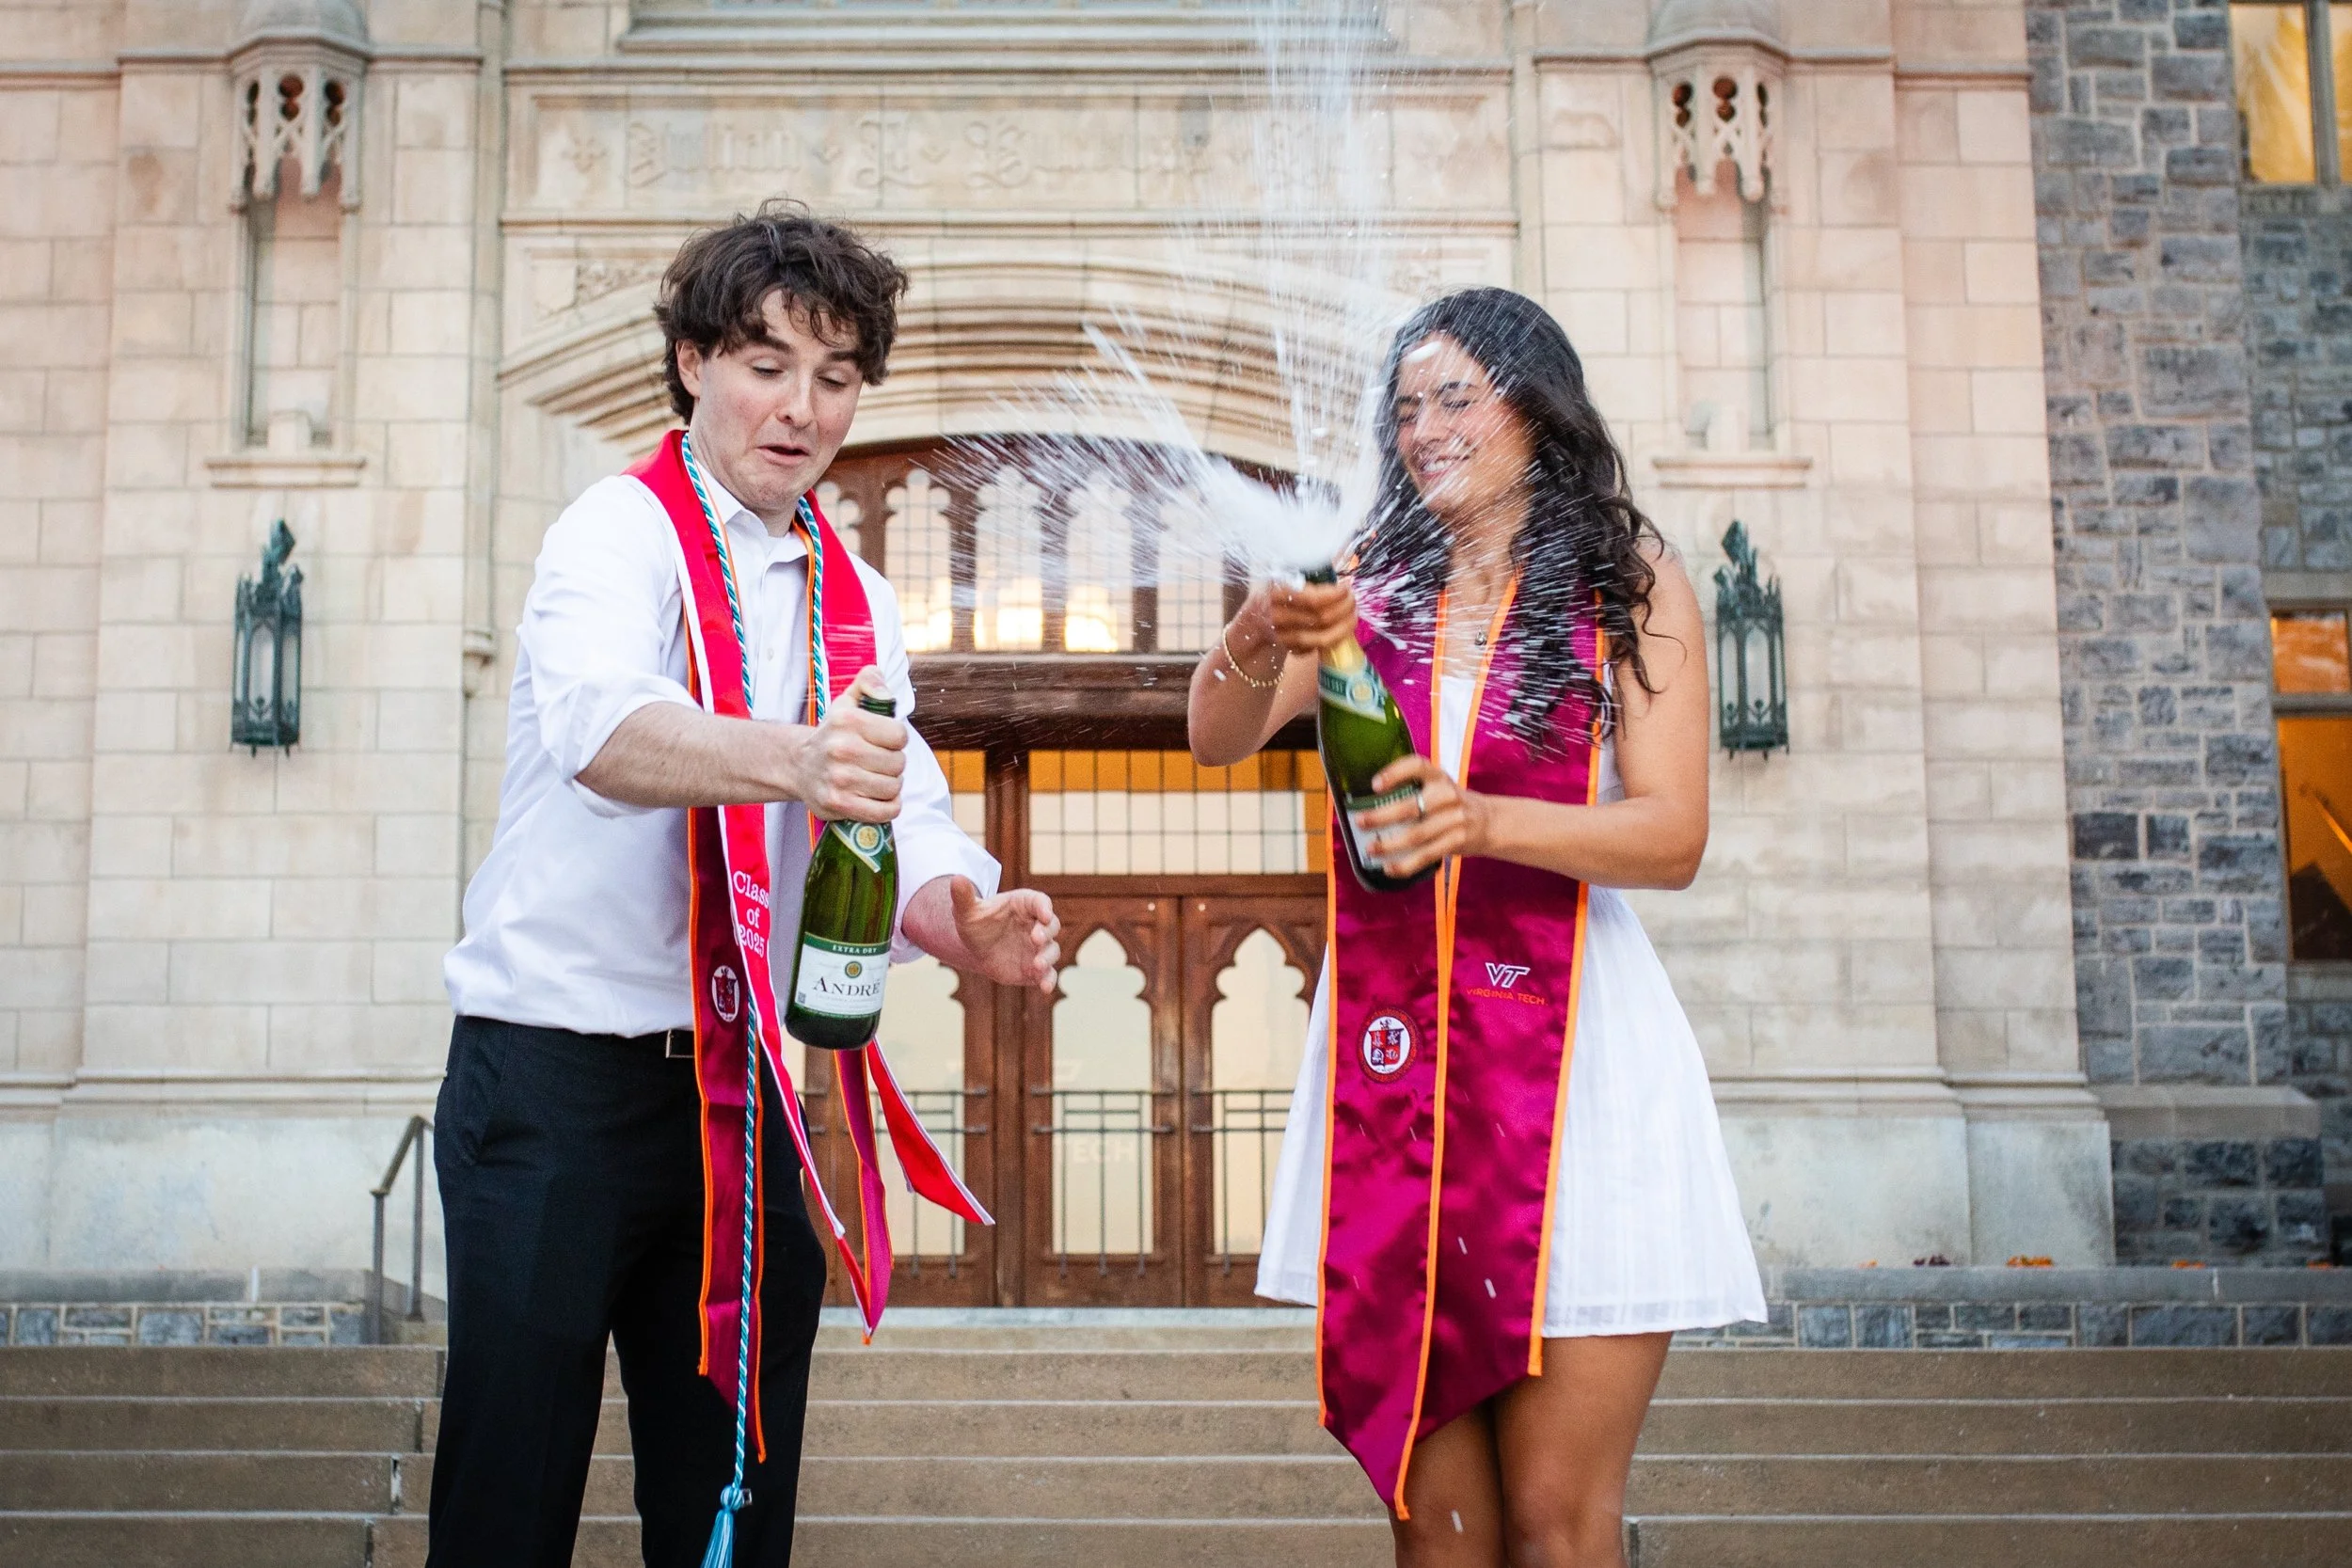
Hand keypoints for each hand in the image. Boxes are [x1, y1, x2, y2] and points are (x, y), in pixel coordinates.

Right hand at [783, 665, 904, 822]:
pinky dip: (888, 806)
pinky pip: (884, 810)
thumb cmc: (832, 734)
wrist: (798, 765)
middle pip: (898, 763)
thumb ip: (869, 683)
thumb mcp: (847, 701)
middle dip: (893, 763)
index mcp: (847, 720)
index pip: (899, 735)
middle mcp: (842, 748)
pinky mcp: (838, 803)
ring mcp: (839, 778)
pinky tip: (879, 797)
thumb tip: (885, 691)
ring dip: (891, 786)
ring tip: (876, 778)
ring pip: (893, 787)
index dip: (897, 740)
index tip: (885, 741)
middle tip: (878, 762)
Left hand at [948, 878, 1061, 992]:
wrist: (976, 948)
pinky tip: (1044, 988)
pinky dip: (1049, 981)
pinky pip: (1047, 975)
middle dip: (1047, 932)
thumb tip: (956, 879)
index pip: (1040, 902)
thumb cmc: (976, 922)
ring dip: (1048, 957)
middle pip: (1052, 926)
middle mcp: (1036, 925)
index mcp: (1024, 905)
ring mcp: (1038, 948)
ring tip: (1037, 965)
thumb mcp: (967, 910)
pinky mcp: (1035, 969)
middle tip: (1036, 938)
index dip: (1044, 907)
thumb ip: (964, 896)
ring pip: (1052, 951)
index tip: (1044, 914)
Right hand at [1260, 574, 1358, 656]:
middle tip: (1353, 600)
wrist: (1257, 616)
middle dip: (1344, 609)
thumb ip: (1309, 576)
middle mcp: (1277, 617)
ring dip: (1344, 627)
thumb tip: (1343, 580)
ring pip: (1322, 638)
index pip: (1312, 599)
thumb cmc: (1279, 591)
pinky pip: (1317, 648)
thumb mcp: (1286, 575)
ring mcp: (1283, 637)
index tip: (1346, 587)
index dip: (1334, 595)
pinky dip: (1331, 639)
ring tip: (1352, 615)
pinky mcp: (1290, 650)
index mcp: (1277, 593)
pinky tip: (1339, 628)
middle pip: (1321, 619)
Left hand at [1351, 755, 1485, 877]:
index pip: (1417, 766)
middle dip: (1380, 816)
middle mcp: (1448, 795)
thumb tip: (1370, 808)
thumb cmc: (1452, 805)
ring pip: (1415, 835)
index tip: (1375, 785)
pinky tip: (1389, 868)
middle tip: (1359, 821)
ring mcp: (1455, 819)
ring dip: (1389, 845)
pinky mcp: (1457, 841)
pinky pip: (1426, 855)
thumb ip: (1414, 792)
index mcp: (1439, 777)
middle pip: (1409, 807)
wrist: (1489, 822)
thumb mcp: (1439, 789)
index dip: (1395, 773)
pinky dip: (1405, 864)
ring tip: (1370, 849)